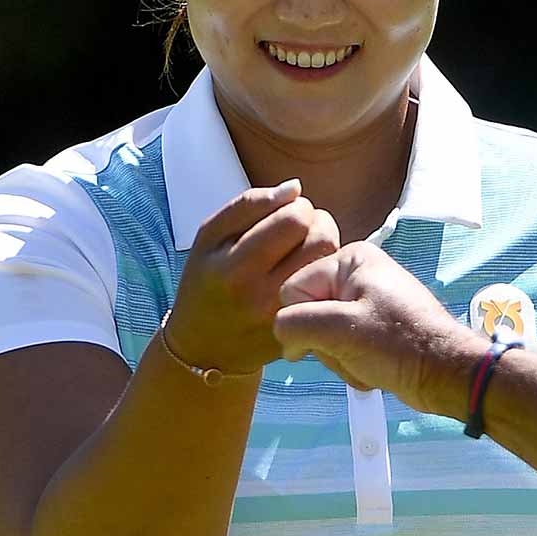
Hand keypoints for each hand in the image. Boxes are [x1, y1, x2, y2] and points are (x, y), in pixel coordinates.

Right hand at [165, 180, 339, 377]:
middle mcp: (262, 296)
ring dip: (324, 245)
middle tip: (300, 228)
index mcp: (234, 268)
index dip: (298, 206)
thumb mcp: (208, 237)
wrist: (204, 347)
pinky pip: (330, 287)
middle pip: (321, 239)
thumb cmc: (207, 281)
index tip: (286, 211)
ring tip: (303, 247)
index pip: (294, 219)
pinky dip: (324, 272)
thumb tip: (295, 188)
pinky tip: (305, 272)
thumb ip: (249, 205)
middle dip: (316, 223)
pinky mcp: (301, 330)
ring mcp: (285, 316)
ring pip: (331, 262)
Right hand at [274, 241, 486, 411]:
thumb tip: (282, 335)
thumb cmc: (399, 344)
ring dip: (340, 359)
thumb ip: (295, 323)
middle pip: (307, 314)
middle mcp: (357, 275)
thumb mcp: (339, 330)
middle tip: (353, 352)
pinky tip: (372, 370)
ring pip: (322, 336)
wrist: (445, 373)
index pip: (292, 290)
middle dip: (325, 344)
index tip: (325, 340)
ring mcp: (366, 302)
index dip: (300, 322)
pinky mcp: (373, 328)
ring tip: (367, 363)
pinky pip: (342, 347)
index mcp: (350, 259)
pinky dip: (352, 364)